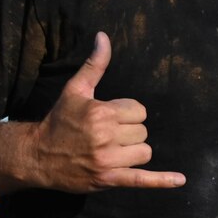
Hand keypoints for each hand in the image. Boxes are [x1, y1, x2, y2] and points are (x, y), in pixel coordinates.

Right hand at [25, 33, 186, 191]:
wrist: (37, 156)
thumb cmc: (59, 120)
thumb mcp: (75, 90)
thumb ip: (95, 64)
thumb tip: (104, 36)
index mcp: (102, 113)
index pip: (139, 111)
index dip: (127, 114)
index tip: (109, 118)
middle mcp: (106, 136)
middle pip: (143, 132)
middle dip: (129, 132)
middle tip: (107, 135)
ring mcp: (108, 160)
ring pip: (144, 152)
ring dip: (134, 152)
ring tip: (113, 151)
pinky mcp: (108, 179)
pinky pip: (141, 179)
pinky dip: (162, 181)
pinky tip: (180, 180)